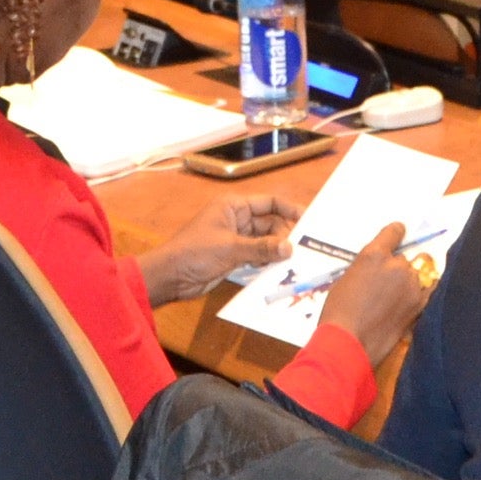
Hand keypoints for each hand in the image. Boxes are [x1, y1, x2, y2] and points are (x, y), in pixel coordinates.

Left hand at [137, 195, 291, 302]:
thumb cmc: (195, 253)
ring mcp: (236, 239)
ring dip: (277, 251)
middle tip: (305, 250)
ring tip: (298, 262)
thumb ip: (261, 248)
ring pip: (265, 242)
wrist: (170, 277)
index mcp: (234, 206)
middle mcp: (237, 219)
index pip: (269, 202)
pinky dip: (267, 262)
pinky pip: (257, 256)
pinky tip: (281, 271)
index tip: (309, 221)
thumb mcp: (230, 248)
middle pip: (270, 223)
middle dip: (285, 235)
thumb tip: (290, 247)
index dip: (289, 209)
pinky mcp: (234, 257)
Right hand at [314, 223, 431, 360]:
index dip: (396, 233)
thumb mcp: (347, 279)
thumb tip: (379, 270)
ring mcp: (412, 285)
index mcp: (374, 255)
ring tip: (392, 300)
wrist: (349, 342)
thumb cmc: (338, 311)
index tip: (399, 233)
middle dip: (395, 268)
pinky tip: (411, 299)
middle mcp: (397, 265)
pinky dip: (421, 292)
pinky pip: (428, 290)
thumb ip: (367, 268)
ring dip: (406, 283)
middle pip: (403, 259)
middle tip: (383, 285)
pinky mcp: (419, 305)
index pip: (394, 231)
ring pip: (414, 275)